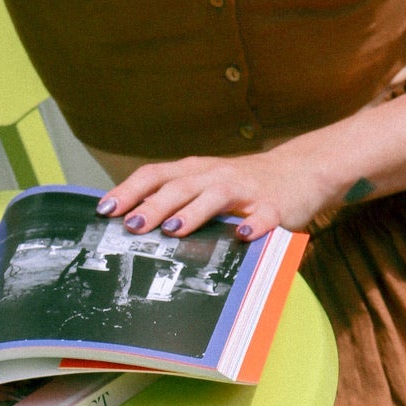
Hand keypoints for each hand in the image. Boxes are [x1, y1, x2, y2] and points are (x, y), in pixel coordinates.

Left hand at [98, 142, 335, 240]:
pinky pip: (263, 216)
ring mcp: (245, 189)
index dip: (129, 191)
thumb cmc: (241, 183)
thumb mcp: (204, 182)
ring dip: (193, 212)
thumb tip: (130, 218)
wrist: (301, 169)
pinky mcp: (274, 205)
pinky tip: (241, 235)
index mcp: (195, 171)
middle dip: (154, 206)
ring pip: (215, 196)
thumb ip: (173, 197)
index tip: (105, 210)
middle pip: (180, 187)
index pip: (155, 175)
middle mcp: (216, 176)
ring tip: (173, 230)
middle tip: (132, 225)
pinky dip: (253, 225)